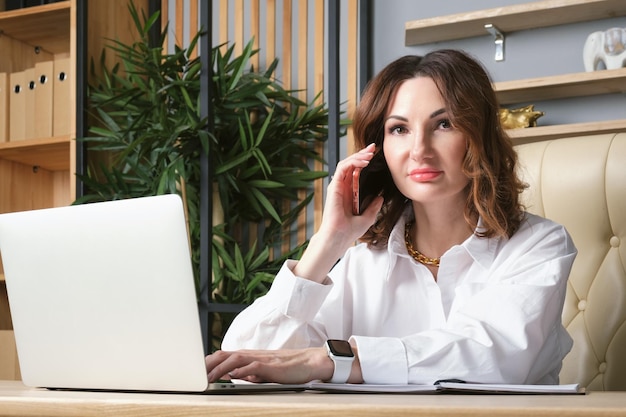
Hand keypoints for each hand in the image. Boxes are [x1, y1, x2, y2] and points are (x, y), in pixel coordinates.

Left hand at [205, 347, 332, 383]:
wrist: (309, 362)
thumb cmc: (288, 367)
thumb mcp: (264, 371)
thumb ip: (249, 373)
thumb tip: (234, 377)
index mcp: (249, 356)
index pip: (224, 356)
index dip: (208, 362)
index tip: (195, 371)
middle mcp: (252, 355)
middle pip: (225, 354)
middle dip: (208, 364)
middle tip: (194, 374)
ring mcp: (261, 359)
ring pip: (235, 359)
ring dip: (220, 368)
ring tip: (209, 378)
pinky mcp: (271, 366)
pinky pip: (253, 366)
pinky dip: (241, 371)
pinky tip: (233, 376)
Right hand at [318, 143, 382, 241]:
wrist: (339, 238)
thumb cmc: (349, 231)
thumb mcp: (367, 217)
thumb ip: (373, 207)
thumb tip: (380, 198)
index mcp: (349, 193)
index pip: (356, 172)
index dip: (364, 162)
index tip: (375, 156)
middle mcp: (342, 187)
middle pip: (351, 165)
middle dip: (362, 154)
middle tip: (373, 148)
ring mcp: (337, 186)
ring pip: (347, 163)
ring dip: (359, 156)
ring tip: (370, 154)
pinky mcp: (334, 186)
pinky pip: (343, 168)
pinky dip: (353, 162)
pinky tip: (364, 162)